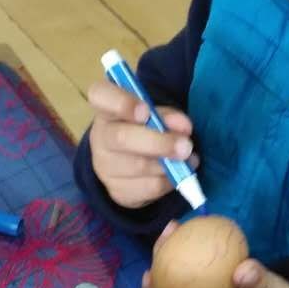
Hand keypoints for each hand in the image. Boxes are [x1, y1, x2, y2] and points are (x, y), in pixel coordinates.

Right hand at [87, 77, 196, 209]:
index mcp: (106, 108)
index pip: (101, 96)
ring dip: (169, 164)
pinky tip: (178, 174)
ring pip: (138, 166)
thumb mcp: (154, 114)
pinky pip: (148, 187)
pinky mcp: (117, 191)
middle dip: (158, 142)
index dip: (122, 103)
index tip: (146, 111)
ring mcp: (105, 166)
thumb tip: (183, 127)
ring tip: (187, 158)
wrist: (129, 162)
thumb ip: (167, 116)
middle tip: (186, 145)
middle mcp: (100, 136)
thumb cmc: (144, 129)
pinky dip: (169, 181)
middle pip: (122, 138)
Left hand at [145, 224, 288, 287]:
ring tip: (169, 230)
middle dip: (159, 275)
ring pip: (181, 274)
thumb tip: (243, 269)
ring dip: (171, 254)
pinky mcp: (211, 279)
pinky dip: (191, 245)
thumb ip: (259, 285)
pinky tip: (188, 225)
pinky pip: (197, 262)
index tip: (150, 279)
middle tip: (156, 251)